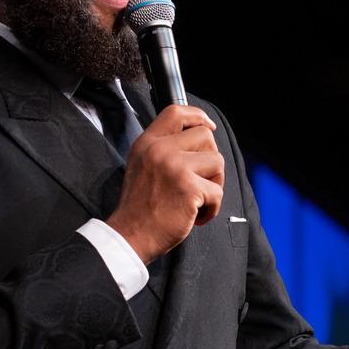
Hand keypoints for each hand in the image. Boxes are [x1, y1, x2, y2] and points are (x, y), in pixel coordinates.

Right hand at [106, 105, 224, 262]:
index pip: (176, 112)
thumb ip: (163, 148)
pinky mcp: (189, 188)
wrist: (130, 235)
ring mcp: (176, 167)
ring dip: (214, 184)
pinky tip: (196, 216)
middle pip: (205, 136)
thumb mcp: (141, 164)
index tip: (208, 126)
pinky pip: (218, 192)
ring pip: (217, 162)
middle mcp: (161, 150)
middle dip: (210, 160)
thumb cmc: (140, 206)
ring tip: (197, 200)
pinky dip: (212, 208)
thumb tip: (199, 136)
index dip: (198, 116)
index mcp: (148, 142)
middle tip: (199, 181)